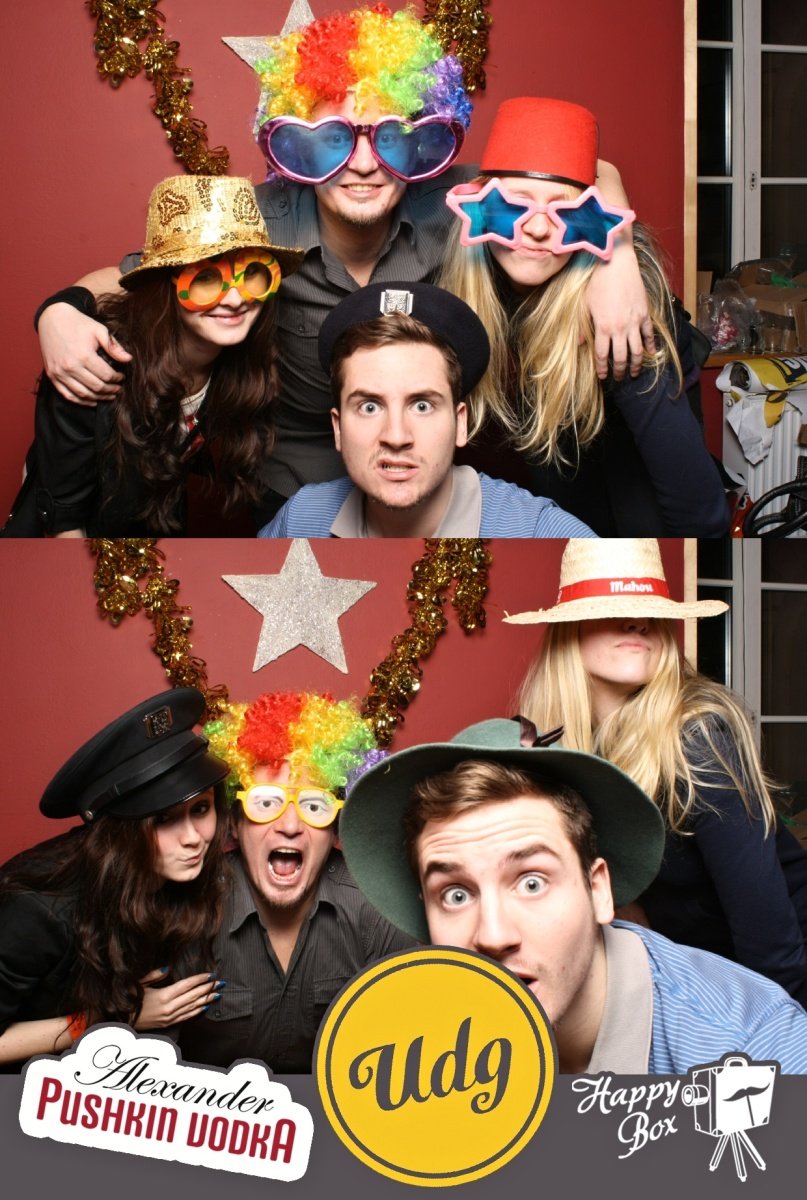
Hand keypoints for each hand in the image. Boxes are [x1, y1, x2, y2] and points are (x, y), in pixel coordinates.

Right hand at [38, 303, 130, 403]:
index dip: (117, 379)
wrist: (52, 318)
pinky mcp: (52, 375)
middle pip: (96, 387)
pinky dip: (81, 401)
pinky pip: (68, 395)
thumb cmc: (78, 323)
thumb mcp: (99, 330)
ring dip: (99, 398)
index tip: (122, 377)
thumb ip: (113, 346)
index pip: (106, 375)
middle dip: (111, 390)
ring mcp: (59, 373)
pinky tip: (92, 401)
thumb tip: (128, 359)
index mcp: (84, 356)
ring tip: (109, 395)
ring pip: (83, 394)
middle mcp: (71, 367)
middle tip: (118, 389)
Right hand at [133, 970, 221, 1029]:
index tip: (211, 975)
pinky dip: (197, 1012)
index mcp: (163, 996)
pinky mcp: (168, 1023)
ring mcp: (170, 1017)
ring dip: (207, 1000)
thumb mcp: (139, 984)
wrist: (123, 1021)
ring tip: (218, 994)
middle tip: (221, 983)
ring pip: (193, 1007)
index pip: (187, 985)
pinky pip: (186, 1017)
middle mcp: (169, 1007)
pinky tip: (205, 1007)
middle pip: (194, 996)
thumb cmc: (130, 1000)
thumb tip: (167, 968)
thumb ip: (154, 975)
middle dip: (208, 989)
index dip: (200, 980)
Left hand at [586, 241, 654, 380]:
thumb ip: (582, 327)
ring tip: (633, 373)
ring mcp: (634, 322)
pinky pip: (649, 335)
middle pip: (620, 357)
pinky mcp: (644, 314)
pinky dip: (650, 347)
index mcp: (602, 327)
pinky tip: (650, 355)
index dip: (602, 369)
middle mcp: (619, 328)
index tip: (603, 377)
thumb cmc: (597, 283)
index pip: (602, 355)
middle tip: (618, 378)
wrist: (616, 264)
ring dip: (635, 364)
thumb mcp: (584, 305)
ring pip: (637, 351)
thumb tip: (579, 344)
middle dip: (619, 371)